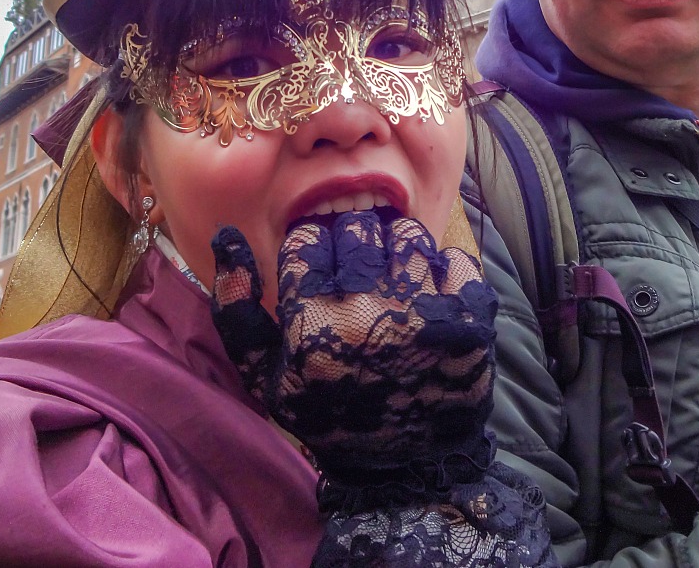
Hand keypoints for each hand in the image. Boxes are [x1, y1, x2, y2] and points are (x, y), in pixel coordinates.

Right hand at [210, 210, 497, 505]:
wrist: (406, 470)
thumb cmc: (327, 415)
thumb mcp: (264, 374)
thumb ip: (234, 308)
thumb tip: (227, 237)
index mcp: (314, 326)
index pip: (306, 240)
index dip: (310, 255)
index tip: (319, 277)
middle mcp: (369, 313)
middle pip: (356, 228)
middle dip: (352, 248)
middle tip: (358, 283)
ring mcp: (426, 314)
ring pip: (405, 235)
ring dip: (396, 255)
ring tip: (393, 292)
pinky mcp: (471, 321)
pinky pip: (453, 258)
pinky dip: (442, 273)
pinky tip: (429, 304)